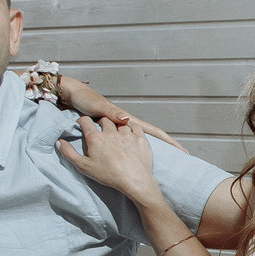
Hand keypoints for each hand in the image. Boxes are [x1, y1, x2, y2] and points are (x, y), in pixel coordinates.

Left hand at [51, 72, 184, 148]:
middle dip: (166, 146)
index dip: (168, 141)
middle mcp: (125, 124)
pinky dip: (132, 149)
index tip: (182, 151)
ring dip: (152, 148)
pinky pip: (125, 143)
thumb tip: (128, 120)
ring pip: (138, 140)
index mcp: (126, 120)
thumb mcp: (97, 106)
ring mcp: (118, 128)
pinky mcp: (109, 132)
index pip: (153, 131)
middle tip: (179, 158)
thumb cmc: (84, 99)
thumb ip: (111, 113)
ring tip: (162, 161)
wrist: (72, 94)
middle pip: (151, 136)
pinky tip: (134, 156)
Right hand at [57, 114, 170, 205]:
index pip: (86, 121)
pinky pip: (136, 127)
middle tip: (100, 127)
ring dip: (117, 125)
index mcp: (96, 138)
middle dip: (100, 122)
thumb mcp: (84, 166)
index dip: (83, 121)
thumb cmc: (109, 175)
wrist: (134, 180)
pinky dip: (132, 128)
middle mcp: (111, 133)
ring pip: (120, 123)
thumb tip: (59, 142)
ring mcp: (127, 135)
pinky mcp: (140, 139)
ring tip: (116, 132)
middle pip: (104, 120)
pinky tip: (130, 133)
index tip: (83, 123)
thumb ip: (69, 153)